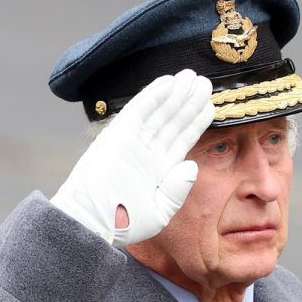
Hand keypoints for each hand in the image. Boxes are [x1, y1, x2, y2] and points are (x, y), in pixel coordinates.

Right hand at [51, 69, 213, 247]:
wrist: (93, 221)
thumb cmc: (123, 224)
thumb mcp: (159, 212)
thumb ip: (177, 190)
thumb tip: (192, 165)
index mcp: (158, 170)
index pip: (181, 140)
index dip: (195, 123)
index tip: (209, 106)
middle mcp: (147, 152)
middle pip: (173, 122)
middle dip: (188, 102)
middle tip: (205, 83)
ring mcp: (133, 142)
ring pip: (160, 113)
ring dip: (176, 94)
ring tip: (193, 77)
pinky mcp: (119, 134)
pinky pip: (139, 110)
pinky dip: (153, 95)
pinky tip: (169, 82)